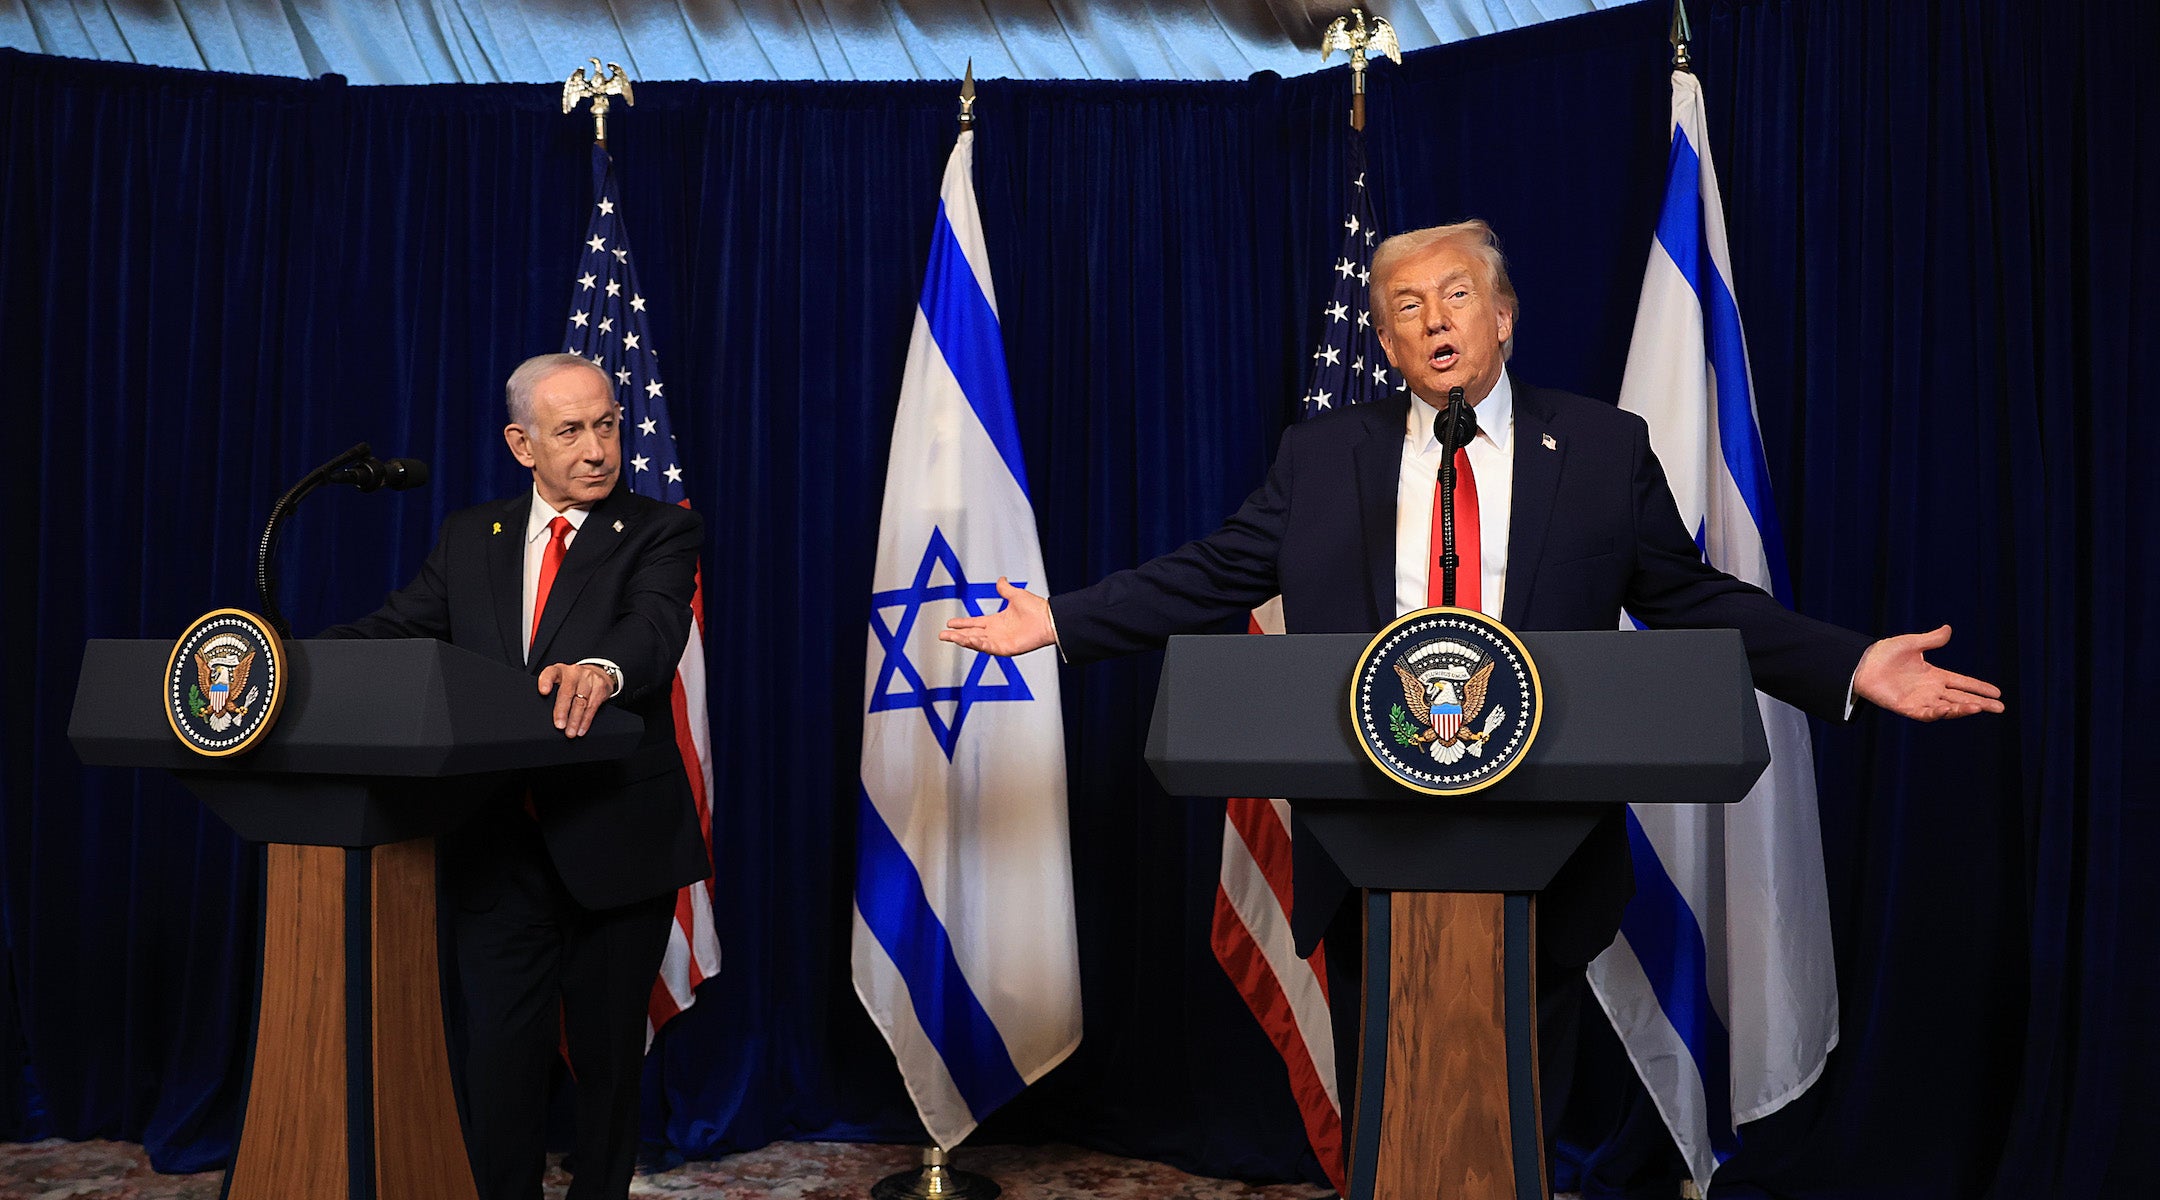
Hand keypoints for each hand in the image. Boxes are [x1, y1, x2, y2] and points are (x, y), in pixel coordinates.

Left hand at [537, 661, 614, 736]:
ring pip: (581, 702)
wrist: (597, 673)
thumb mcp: (560, 680)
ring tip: (570, 732)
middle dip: (562, 710)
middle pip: (567, 692)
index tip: (543, 692)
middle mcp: (574, 673)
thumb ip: (552, 691)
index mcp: (560, 670)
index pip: (551, 673)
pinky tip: (581, 729)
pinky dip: (586, 721)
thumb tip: (544, 714)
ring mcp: (588, 679)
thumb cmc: (573, 681)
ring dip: (575, 720)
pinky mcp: (600, 687)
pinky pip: (592, 707)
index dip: (546, 681)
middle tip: (559, 725)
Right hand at [939, 577, 1054, 656]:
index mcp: (997, 621)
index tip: (949, 622)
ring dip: (964, 640)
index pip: (974, 623)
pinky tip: (969, 640)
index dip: (962, 623)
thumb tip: (1001, 579)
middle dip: (956, 635)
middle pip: (971, 635)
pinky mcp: (1006, 648)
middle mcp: (996, 633)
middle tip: (942, 635)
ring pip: (977, 643)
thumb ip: (1005, 589)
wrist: (1049, 618)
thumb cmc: (1037, 608)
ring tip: (951, 637)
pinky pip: (989, 648)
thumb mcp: (1016, 595)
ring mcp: (1001, 642)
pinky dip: (979, 645)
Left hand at [1853, 625, 2003, 721]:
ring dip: (1962, 709)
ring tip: (1979, 708)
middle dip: (1980, 703)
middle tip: (2000, 708)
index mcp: (1935, 675)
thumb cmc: (1884, 653)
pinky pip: (1925, 714)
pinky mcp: (1906, 708)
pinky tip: (1948, 710)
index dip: (1979, 688)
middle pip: (1960, 698)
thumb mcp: (1912, 643)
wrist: (1862, 664)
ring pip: (1946, 708)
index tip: (1998, 693)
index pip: (1962, 683)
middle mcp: (1930, 690)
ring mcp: (1919, 700)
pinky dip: (1937, 713)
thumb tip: (1948, 629)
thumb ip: (1931, 639)